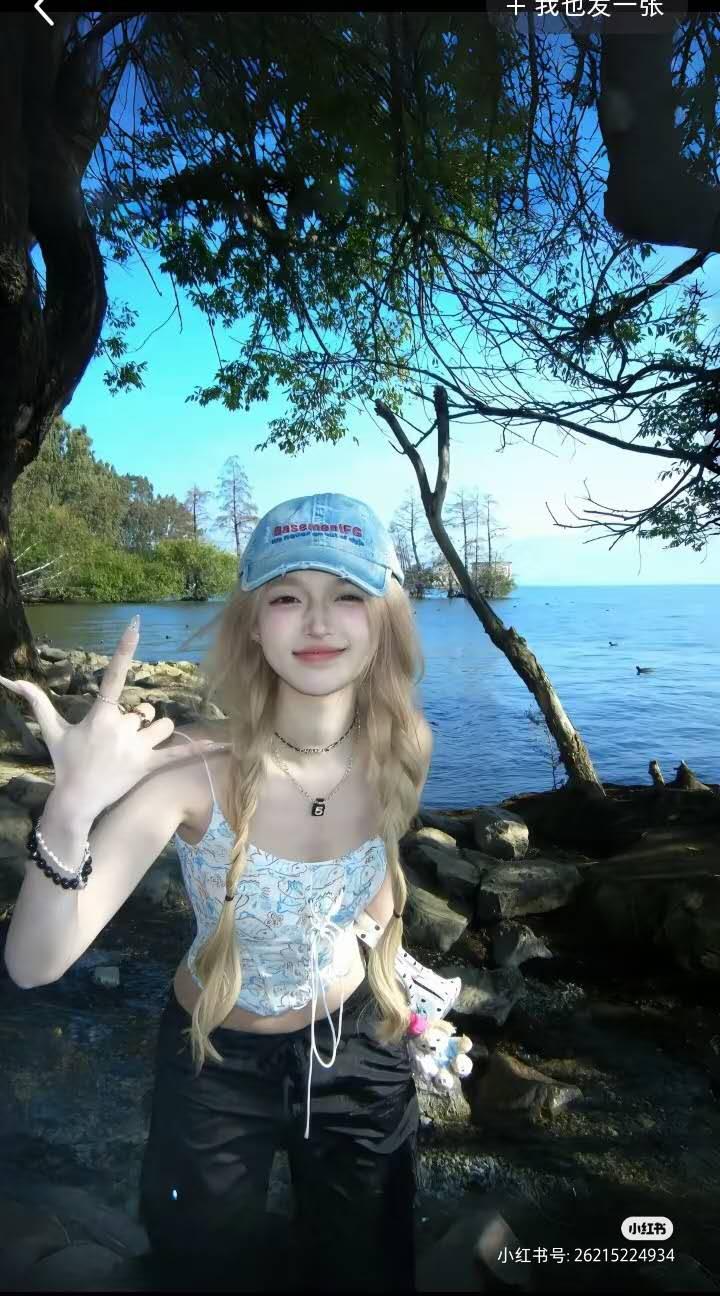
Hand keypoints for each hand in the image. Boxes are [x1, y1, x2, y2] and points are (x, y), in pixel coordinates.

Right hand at [0, 620, 216, 818]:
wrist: (76, 802)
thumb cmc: (65, 764)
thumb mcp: (52, 731)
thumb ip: (36, 702)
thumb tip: (8, 680)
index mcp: (100, 714)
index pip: (114, 674)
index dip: (124, 648)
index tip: (136, 623)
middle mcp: (121, 727)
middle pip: (145, 710)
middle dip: (138, 722)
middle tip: (118, 744)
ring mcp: (137, 748)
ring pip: (163, 726)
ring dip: (156, 733)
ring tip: (137, 750)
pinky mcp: (149, 767)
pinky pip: (179, 754)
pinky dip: (202, 750)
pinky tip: (226, 744)